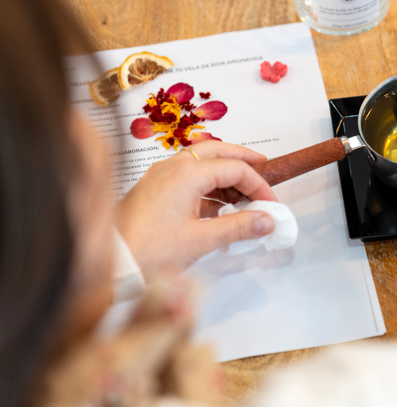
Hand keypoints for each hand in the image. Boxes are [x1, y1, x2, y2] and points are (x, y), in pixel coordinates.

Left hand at [115, 141, 276, 274]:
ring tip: (242, 196)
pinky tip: (217, 207)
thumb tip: (267, 220)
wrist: (109, 262)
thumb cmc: (149, 250)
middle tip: (264, 168)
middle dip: (243, 160)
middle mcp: (173, 166)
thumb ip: (239, 227)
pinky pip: (187, 176)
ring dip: (224, 174)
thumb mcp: (201, 240)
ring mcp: (161, 175)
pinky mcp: (154, 188)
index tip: (270, 205)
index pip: (235, 169)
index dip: (258, 185)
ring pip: (201, 162)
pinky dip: (207, 185)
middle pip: (218, 151)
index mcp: (187, 173)